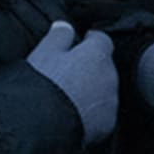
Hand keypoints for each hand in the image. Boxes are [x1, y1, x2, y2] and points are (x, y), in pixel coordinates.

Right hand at [25, 21, 119, 144]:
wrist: (45, 127)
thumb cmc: (43, 87)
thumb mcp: (44, 54)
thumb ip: (58, 36)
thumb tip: (64, 26)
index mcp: (96, 54)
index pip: (101, 39)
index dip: (90, 40)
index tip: (81, 43)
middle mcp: (110, 76)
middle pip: (104, 66)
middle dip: (90, 68)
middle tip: (67, 75)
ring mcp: (111, 101)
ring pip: (104, 91)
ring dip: (92, 91)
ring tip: (68, 98)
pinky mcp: (108, 124)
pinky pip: (101, 113)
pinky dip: (92, 113)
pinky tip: (73, 115)